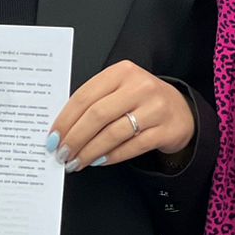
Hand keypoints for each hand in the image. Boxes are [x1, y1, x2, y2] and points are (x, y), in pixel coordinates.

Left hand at [45, 60, 194, 171]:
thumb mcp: (119, 89)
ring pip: (113, 133)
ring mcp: (155, 108)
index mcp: (121, 72)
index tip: (53, 137)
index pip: (84, 96)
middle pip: (97, 115)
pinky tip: (98, 161)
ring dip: (90, 151)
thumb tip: (62, 128)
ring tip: (77, 162)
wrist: (181, 110)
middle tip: (62, 154)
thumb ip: (95, 101)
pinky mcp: (166, 129)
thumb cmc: (141, 100)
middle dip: (75, 138)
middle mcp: (139, 86)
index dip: (65, 120)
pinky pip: (132, 146)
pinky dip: (111, 156)